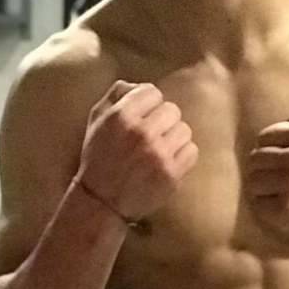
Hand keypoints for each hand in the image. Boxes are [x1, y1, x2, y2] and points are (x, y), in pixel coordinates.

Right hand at [77, 81, 197, 223]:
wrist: (101, 202)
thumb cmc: (98, 159)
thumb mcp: (96, 121)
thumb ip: (116, 96)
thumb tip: (139, 86)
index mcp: (121, 116)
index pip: (152, 92)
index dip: (148, 104)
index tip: (142, 117)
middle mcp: (141, 132)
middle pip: (172, 110)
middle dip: (163, 121)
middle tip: (152, 135)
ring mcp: (158, 154)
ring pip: (184, 130)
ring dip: (174, 138)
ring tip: (160, 149)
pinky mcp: (171, 174)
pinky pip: (191, 151)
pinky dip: (182, 156)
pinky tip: (168, 162)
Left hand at [245, 112, 288, 254]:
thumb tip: (284, 120)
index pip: (264, 137)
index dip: (268, 150)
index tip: (280, 162)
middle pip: (255, 159)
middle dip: (263, 170)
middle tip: (279, 180)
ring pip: (253, 181)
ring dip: (262, 189)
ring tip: (279, 193)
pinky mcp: (286, 208)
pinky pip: (257, 203)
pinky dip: (265, 207)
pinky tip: (281, 207)